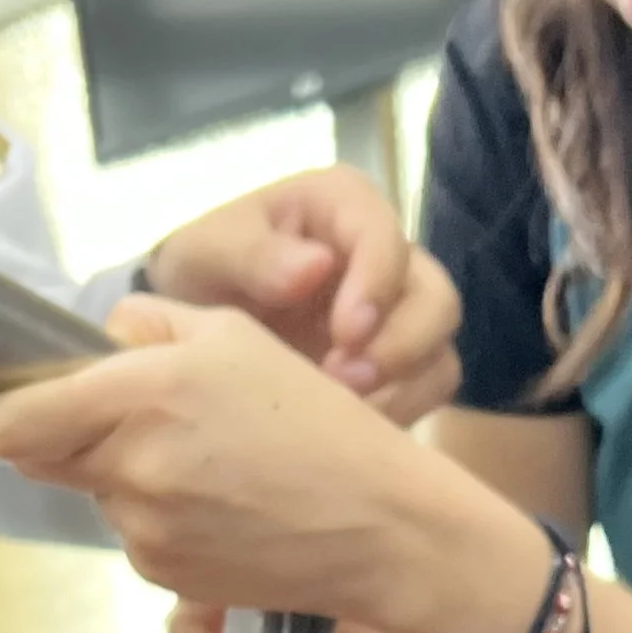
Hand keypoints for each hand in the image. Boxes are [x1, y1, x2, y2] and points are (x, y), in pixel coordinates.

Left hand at [0, 296, 540, 632]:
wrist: (379, 526)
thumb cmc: (317, 421)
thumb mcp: (236, 338)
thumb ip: (150, 326)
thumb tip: (97, 339)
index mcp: (142, 393)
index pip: (11, 420)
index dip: (9, 408)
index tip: (30, 399)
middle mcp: (130, 466)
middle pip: (42, 457)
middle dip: (72, 436)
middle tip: (138, 422)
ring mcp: (144, 529)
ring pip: (97, 494)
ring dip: (128, 477)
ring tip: (208, 466)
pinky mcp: (164, 575)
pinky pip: (137, 535)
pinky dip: (163, 519)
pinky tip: (223, 507)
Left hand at [144, 164, 461, 424]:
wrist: (191, 325)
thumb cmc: (202, 271)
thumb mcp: (206, 252)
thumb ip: (252, 255)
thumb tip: (316, 268)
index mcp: (344, 206)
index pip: (386, 238)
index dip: (376, 286)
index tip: (345, 334)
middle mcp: (385, 254)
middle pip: (435, 298)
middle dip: (401, 345)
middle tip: (345, 381)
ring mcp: (398, 312)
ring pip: (440, 347)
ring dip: (403, 384)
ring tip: (346, 408)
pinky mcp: (397, 362)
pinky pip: (427, 388)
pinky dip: (400, 410)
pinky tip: (351, 425)